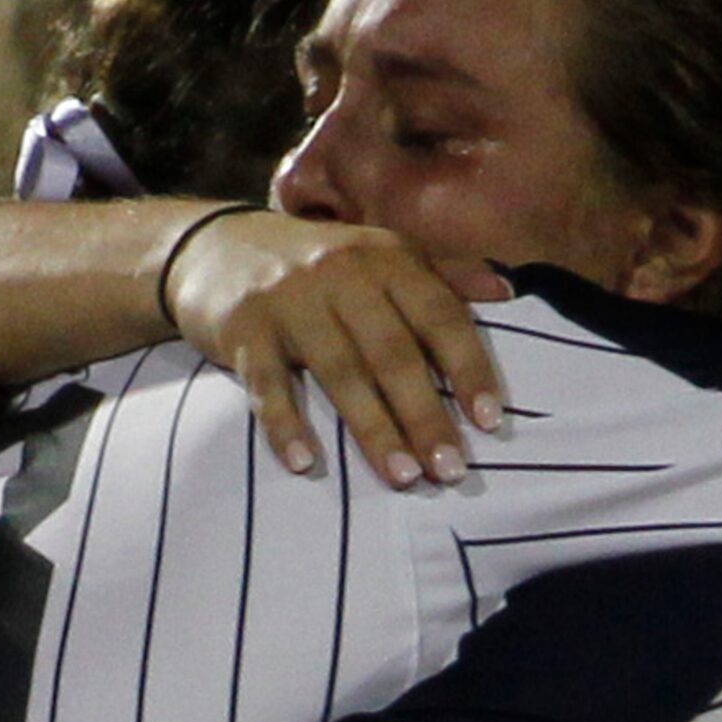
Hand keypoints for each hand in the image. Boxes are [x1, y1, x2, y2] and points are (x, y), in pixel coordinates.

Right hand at [162, 209, 510, 488]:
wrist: (213, 244)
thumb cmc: (313, 263)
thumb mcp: (378, 254)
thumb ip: (442, 274)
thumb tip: (508, 294)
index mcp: (386, 258)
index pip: (439, 316)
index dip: (468, 369)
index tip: (489, 422)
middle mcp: (343, 273)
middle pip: (394, 353)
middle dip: (426, 415)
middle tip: (450, 471)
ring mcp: (292, 300)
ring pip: (341, 373)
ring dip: (374, 430)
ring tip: (403, 477)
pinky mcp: (245, 327)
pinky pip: (268, 383)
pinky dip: (285, 425)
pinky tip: (304, 464)